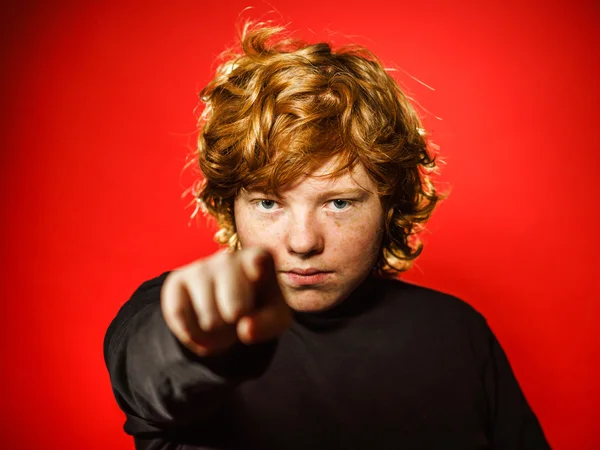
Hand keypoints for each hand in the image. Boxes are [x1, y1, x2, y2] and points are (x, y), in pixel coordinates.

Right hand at [160, 248, 290, 356]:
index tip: (258, 266)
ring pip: (208, 318)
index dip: (256, 266)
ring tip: (222, 325)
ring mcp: (200, 267)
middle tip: (238, 318)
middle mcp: (228, 258)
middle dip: (236, 325)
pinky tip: (202, 331)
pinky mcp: (176, 281)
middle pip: (234, 307)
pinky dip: (192, 335)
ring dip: (215, 334)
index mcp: (259, 259)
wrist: (228, 311)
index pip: (258, 260)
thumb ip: (268, 323)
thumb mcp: (275, 319)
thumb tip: (245, 329)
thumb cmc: (260, 308)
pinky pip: (179, 316)